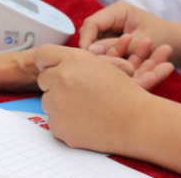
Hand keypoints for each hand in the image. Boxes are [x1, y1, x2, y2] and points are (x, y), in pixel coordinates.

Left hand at [36, 45, 166, 153]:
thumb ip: (75, 62)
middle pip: (43, 80)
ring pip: (47, 102)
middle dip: (56, 86)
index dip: (47, 63)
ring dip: (60, 106)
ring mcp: (58, 102)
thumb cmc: (123, 94)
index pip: (43, 55)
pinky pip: (53, 122)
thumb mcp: (101, 65)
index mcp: (73, 59)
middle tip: (78, 95)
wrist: (137, 121)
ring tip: (85, 110)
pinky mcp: (58, 125)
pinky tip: (85, 123)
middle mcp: (61, 78)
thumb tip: (53, 65)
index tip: (51, 70)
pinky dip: (65, 124)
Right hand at [78, 0, 179, 59]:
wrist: (179, 43)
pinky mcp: (115, 40)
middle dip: (92, 49)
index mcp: (118, 11)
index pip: (92, 23)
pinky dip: (108, 59)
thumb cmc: (166, 38)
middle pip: (91, 32)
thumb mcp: (141, 42)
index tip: (87, 58)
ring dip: (100, 56)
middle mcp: (112, 18)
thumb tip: (91, 51)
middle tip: (95, 67)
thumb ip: (116, 46)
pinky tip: (112, 68)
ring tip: (104, 69)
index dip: (86, 40)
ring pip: (96, 43)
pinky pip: (105, 49)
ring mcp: (113, 29)